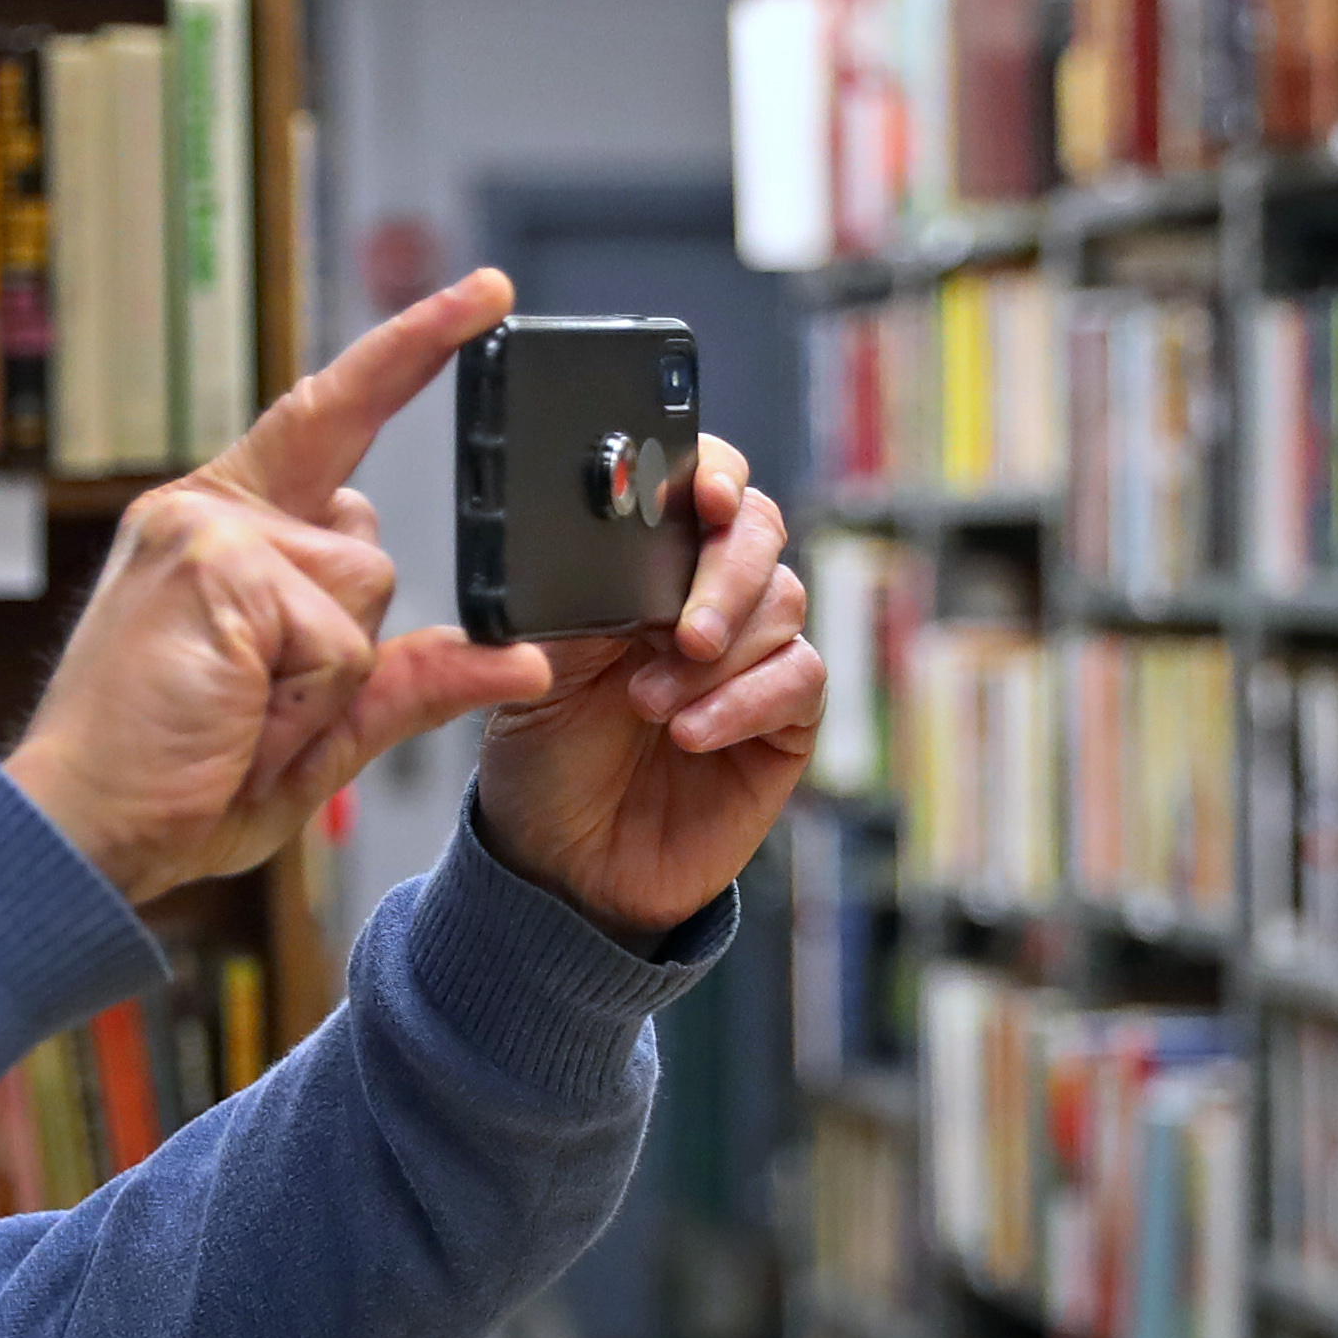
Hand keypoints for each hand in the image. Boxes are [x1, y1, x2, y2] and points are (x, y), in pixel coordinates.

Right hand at [2, 271, 552, 904]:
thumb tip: (524, 661)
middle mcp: (211, 512)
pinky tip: (229, 706)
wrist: (80, 828)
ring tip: (231, 709)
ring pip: (360, 593)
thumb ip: (412, 682)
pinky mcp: (218, 563)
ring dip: (319, 679)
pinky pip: (336, 637)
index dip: (413, 351)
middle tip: (246, 706)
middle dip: (338, 649)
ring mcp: (210, 528)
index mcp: (225, 528)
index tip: (489, 292)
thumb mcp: (320, 735)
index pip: (334, 415)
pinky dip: (303, 696)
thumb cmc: (179, 778)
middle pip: (367, 551)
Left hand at [472, 433, 819, 947]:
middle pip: (759, 531)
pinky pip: (798, 679)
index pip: (704, 485)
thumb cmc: (544, 756)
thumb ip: (579, 593)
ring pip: (783, 603)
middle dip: (726, 572)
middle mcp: (709, 598)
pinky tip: (690, 735)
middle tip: (684, 630)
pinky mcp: (785, 722)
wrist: (562, 863)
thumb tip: (608, 540)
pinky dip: (744, 702)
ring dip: (718, 653)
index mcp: (649, 565)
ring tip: (648, 704)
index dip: (715, 474)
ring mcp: (752, 658)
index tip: (704, 498)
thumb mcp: (539, 663)